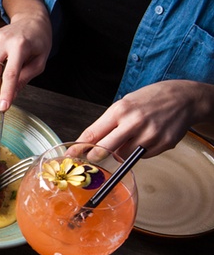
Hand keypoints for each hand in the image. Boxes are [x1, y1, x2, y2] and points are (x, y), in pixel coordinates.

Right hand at [0, 0, 51, 111]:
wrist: (30, 18)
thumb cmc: (38, 40)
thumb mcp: (40, 61)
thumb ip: (25, 78)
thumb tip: (11, 94)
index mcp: (20, 45)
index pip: (10, 74)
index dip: (6, 92)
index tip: (2, 107)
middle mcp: (4, 40)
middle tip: (7, 90)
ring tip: (12, 62)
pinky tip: (5, 56)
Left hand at [78, 80, 213, 159]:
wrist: (185, 97)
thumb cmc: (151, 99)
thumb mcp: (125, 104)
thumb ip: (109, 123)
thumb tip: (90, 143)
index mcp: (120, 110)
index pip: (92, 134)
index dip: (78, 148)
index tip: (69, 156)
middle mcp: (133, 123)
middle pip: (103, 150)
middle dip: (95, 156)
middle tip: (95, 155)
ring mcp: (148, 135)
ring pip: (122, 156)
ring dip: (121, 152)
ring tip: (133, 136)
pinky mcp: (161, 144)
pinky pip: (141, 157)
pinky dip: (139, 151)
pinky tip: (147, 137)